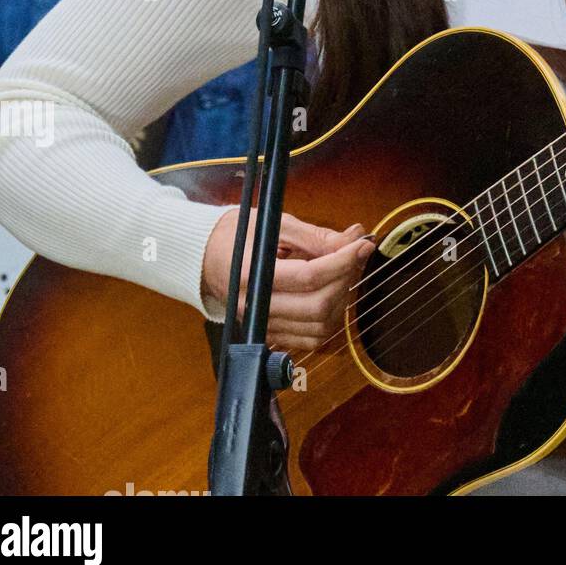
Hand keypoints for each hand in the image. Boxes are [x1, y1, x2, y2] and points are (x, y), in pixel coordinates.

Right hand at [202, 208, 376, 351]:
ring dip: (342, 299)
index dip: (344, 260)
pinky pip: (309, 340)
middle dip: (346, 279)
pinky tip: (332, 293)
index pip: (310, 276)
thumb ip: (316, 236)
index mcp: (253, 275)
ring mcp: (261, 325)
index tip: (363, 243)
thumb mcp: (275, 225)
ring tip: (344, 272)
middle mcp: (256, 307)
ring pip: (318, 327)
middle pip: (317, 306)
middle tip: (356, 255)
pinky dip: (329, 320)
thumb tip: (353, 238)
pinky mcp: (268, 334)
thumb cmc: (236, 235)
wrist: (202, 257)